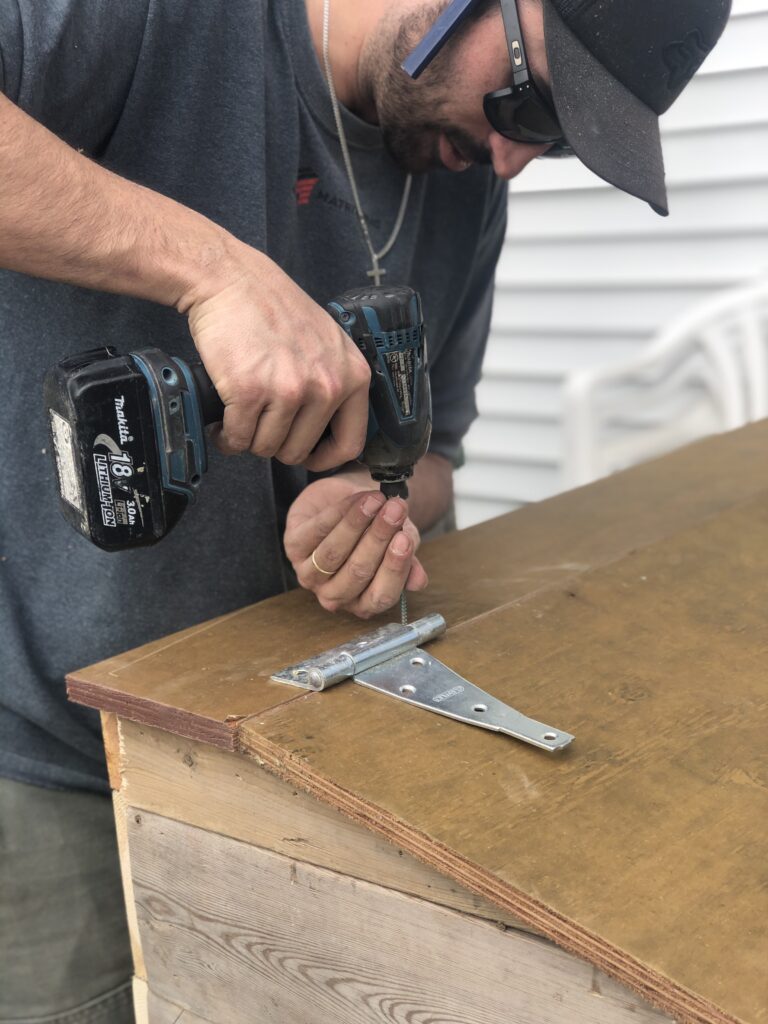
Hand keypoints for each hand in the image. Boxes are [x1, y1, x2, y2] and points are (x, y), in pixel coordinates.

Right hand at [185, 246, 370, 470]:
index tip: (306, 456)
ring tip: (240, 420)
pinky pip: (239, 438)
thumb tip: (330, 430)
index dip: (324, 459)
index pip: (350, 444)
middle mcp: (326, 386)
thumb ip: (336, 382)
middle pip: (299, 451)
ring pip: (266, 448)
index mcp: (352, 376)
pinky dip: (226, 437)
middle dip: (275, 445)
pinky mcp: (249, 391)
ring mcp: (288, 390)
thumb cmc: (275, 308)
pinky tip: (222, 424)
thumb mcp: (328, 342)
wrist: (232, 280)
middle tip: (260, 426)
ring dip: (248, 440)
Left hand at [284, 477, 428, 618]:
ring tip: (376, 500)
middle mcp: (334, 595)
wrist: (354, 502)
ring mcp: (309, 575)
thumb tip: (419, 581)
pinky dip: (339, 512)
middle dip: (377, 538)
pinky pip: (316, 531)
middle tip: (395, 510)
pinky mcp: (292, 547)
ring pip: (333, 554)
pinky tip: (357, 497)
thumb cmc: (376, 529)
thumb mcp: (399, 542)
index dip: (394, 568)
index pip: (381, 595)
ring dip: (356, 524)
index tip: (405, 539)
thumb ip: (408, 561)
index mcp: (363, 602)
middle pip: (356, 572)